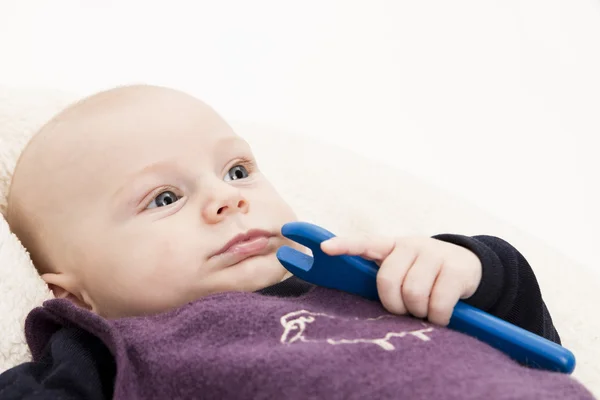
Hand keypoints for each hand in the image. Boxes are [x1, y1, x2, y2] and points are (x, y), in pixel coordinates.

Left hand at [321, 235, 481, 325]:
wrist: (468, 265)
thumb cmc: (422, 274)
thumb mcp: (401, 268)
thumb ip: (381, 276)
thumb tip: (351, 297)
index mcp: (389, 246)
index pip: (364, 242)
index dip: (344, 245)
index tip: (325, 249)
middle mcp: (410, 245)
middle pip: (388, 280)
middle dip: (394, 304)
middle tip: (404, 310)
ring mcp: (434, 254)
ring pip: (413, 294)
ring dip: (418, 312)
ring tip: (423, 310)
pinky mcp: (455, 269)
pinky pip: (438, 303)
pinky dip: (438, 317)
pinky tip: (440, 315)